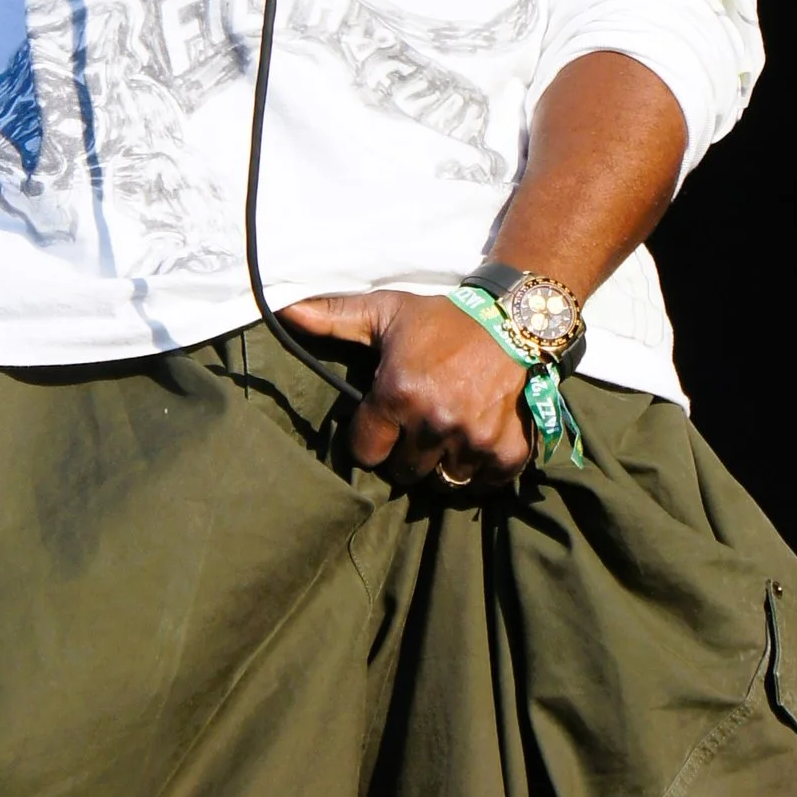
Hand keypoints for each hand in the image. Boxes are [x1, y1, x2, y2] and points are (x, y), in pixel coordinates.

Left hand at [281, 289, 532, 487]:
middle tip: (418, 427)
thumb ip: (334, 318)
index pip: (366, 453)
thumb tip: (284, 311)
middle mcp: (434, 421)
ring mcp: (472, 439)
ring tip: (446, 437)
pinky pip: (482, 485)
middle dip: (406, 454)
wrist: (511, 317)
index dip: (372, 440)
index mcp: (397, 394)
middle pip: (403, 472)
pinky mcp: (506, 450)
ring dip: (442, 465)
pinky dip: (479, 473)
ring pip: (442, 482)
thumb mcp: (385, 313)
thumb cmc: (440, 319)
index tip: (384, 423)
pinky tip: (475, 447)